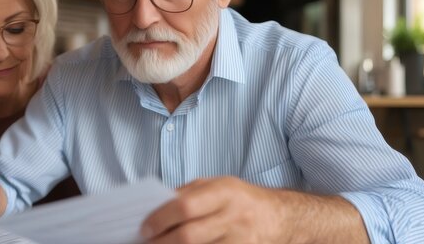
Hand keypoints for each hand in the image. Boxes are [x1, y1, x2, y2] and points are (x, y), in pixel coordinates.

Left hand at [140, 177, 286, 243]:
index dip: (161, 219)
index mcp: (224, 191)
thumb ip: (187, 195)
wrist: (278, 217)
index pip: (185, 206)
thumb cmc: (239, 199)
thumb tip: (154, 209)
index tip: (145, 228)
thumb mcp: (216, 186)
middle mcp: (234, 217)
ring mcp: (240, 241)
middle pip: (188, 236)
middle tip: (146, 243)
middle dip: (161, 243)